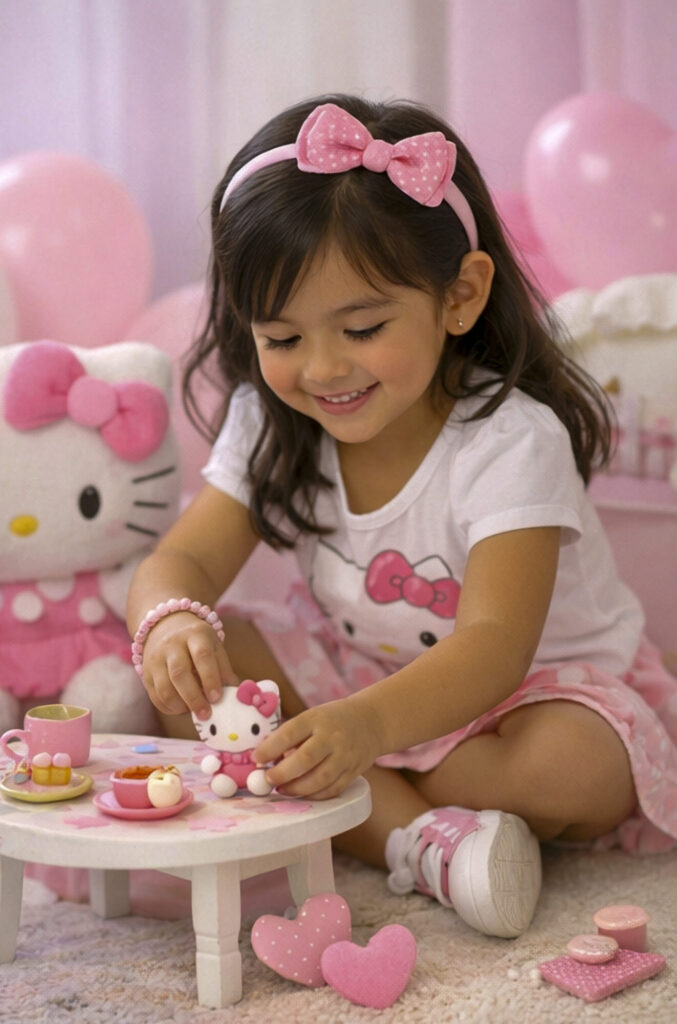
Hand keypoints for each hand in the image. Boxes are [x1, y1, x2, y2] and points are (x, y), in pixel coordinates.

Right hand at [140, 612, 236, 719]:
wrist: (166, 625)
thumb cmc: (197, 641)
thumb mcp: (214, 646)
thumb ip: (224, 669)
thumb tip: (234, 693)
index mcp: (195, 634)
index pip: (202, 656)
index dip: (210, 678)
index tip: (217, 698)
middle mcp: (172, 644)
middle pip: (179, 673)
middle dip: (194, 698)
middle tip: (206, 714)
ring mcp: (155, 659)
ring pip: (164, 687)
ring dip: (180, 706)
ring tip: (193, 711)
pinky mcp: (145, 673)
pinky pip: (155, 696)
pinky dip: (169, 708)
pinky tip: (182, 708)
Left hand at [254, 696, 382, 799]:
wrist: (373, 721)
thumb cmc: (333, 720)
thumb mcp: (312, 717)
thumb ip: (291, 736)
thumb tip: (264, 757)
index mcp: (317, 718)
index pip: (290, 732)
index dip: (271, 747)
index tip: (257, 758)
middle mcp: (333, 737)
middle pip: (305, 759)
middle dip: (282, 773)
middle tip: (268, 779)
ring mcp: (345, 756)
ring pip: (320, 779)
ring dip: (297, 788)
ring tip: (282, 789)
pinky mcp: (354, 771)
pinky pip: (333, 789)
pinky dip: (315, 795)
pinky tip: (302, 794)